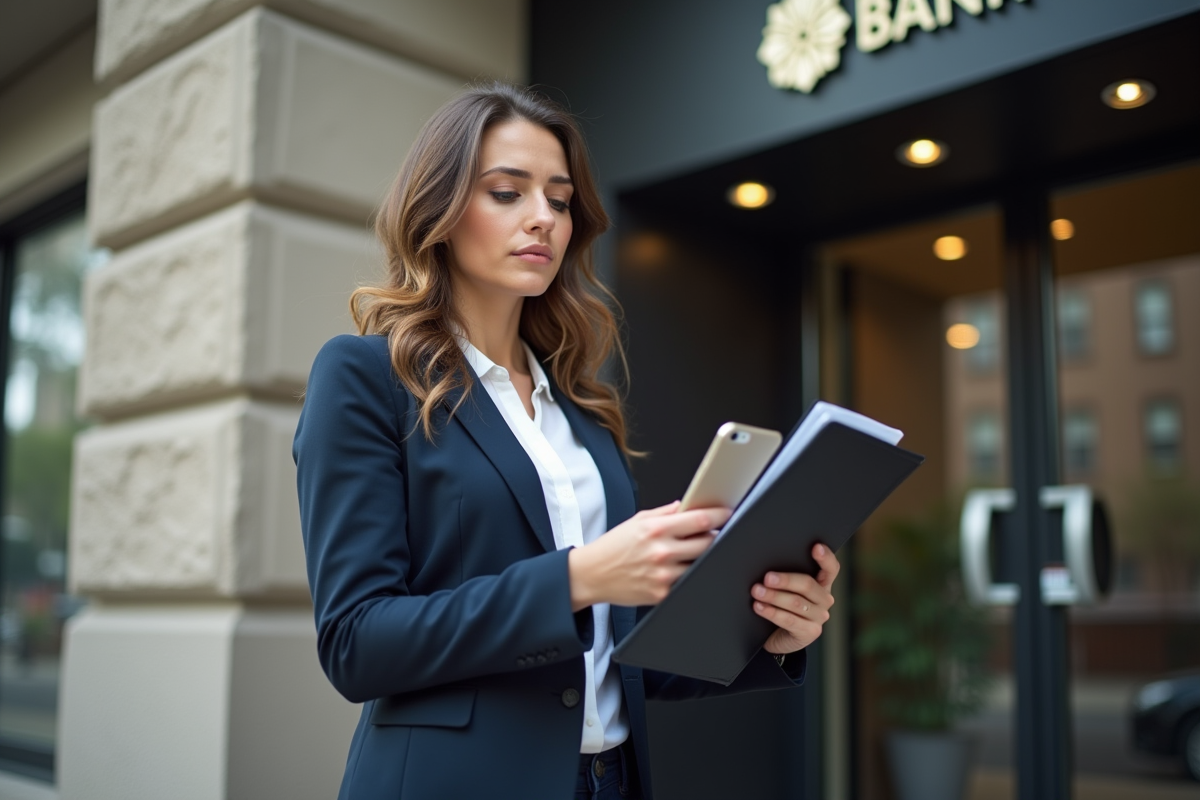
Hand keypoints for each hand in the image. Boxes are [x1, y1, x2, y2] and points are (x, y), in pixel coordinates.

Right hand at [569, 501, 727, 609]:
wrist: (592, 574)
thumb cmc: (612, 547)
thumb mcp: (636, 521)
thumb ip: (664, 513)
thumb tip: (686, 506)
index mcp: (656, 529)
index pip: (699, 520)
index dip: (719, 516)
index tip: (725, 514)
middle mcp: (661, 552)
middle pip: (707, 543)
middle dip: (714, 537)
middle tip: (710, 534)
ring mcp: (663, 575)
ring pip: (700, 564)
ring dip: (701, 557)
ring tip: (691, 553)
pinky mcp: (662, 594)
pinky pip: (687, 582)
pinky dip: (688, 574)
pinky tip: (679, 569)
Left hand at [752, 543, 839, 654]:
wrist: (777, 636)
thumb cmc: (780, 604)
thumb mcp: (785, 588)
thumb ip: (785, 576)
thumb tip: (766, 564)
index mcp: (823, 583)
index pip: (831, 568)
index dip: (825, 557)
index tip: (816, 547)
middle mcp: (825, 599)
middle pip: (808, 584)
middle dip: (785, 580)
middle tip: (767, 577)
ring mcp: (819, 617)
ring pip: (796, 603)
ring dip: (774, 596)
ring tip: (756, 591)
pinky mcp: (810, 632)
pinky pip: (789, 620)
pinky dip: (772, 612)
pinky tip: (759, 607)